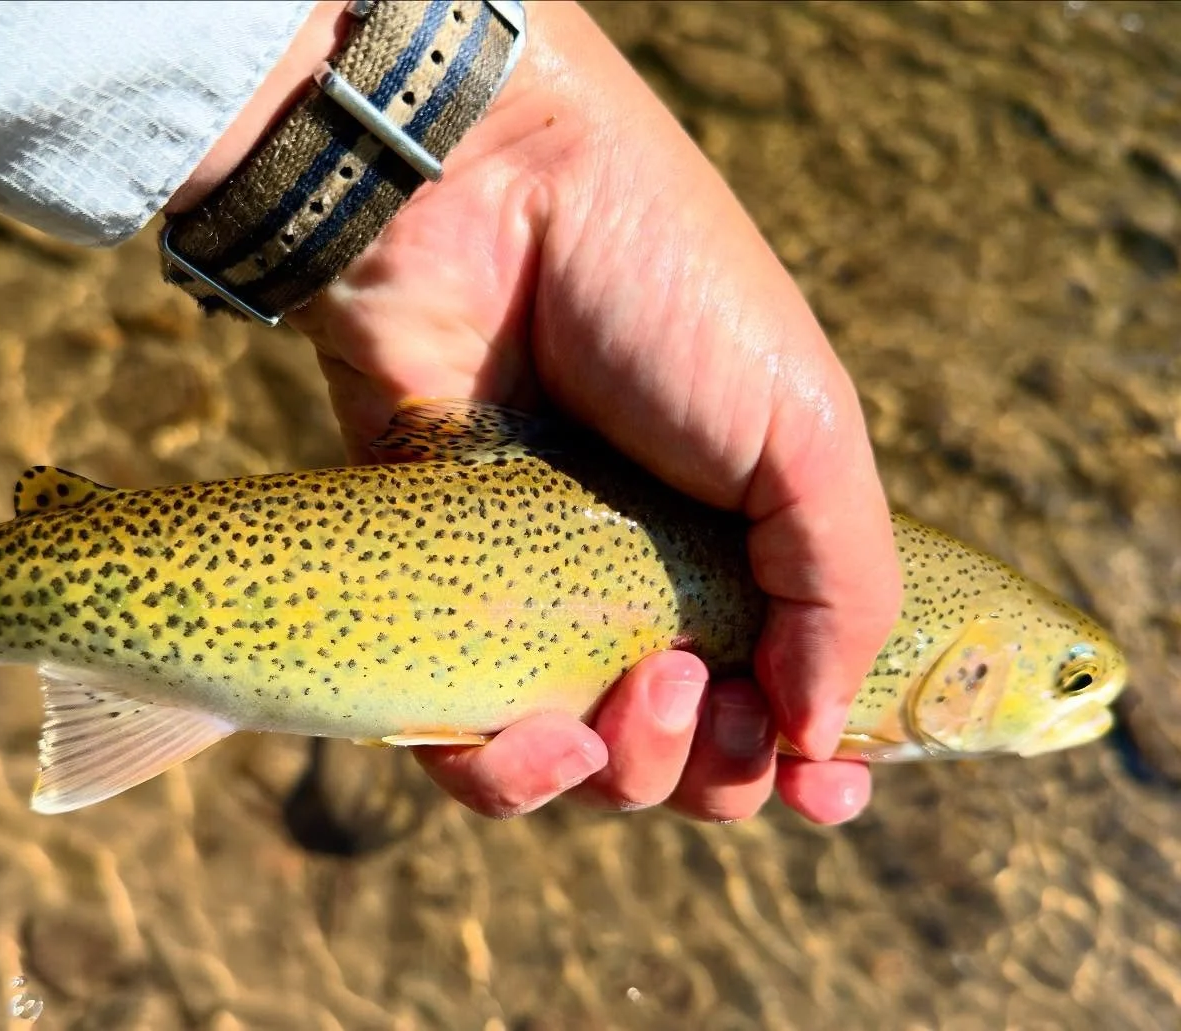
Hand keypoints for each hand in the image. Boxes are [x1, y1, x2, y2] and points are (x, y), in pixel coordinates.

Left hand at [174, 1, 901, 824]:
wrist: (487, 204)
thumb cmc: (663, 297)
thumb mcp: (805, 428)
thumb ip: (842, 583)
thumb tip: (821, 733)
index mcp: (741, 549)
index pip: (784, 696)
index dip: (812, 764)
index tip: (829, 788)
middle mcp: (642, 587)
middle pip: (687, 755)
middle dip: (716, 769)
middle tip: (705, 696)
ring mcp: (536, 601)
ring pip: (583, 768)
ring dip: (632, 773)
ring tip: (642, 691)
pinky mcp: (436, 602)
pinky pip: (465, 748)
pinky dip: (508, 779)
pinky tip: (547, 746)